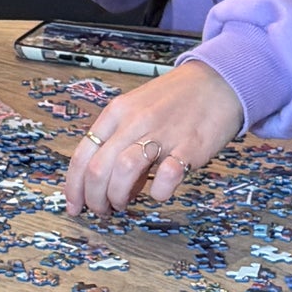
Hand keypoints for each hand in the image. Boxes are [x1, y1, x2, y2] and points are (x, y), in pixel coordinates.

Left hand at [63, 58, 242, 217]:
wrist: (217, 81)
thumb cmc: (176, 100)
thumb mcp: (136, 111)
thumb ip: (120, 142)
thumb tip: (110, 184)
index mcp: (117, 113)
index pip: (82, 155)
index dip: (74, 187)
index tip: (74, 205)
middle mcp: (135, 122)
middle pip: (98, 169)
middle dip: (94, 199)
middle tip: (102, 210)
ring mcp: (162, 133)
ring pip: (123, 171)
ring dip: (118, 197)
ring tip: (124, 204)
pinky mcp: (190, 146)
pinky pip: (167, 177)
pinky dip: (159, 192)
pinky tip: (159, 192)